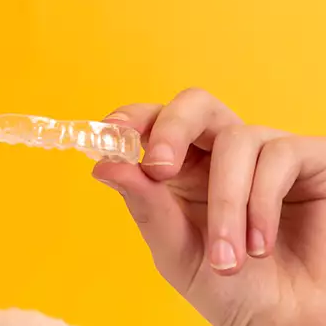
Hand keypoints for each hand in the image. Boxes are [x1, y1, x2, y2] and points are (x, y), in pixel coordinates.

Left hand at [92, 88, 325, 325]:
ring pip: (236, 140)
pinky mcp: (310, 160)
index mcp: (183, 167)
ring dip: (226, 203)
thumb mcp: (176, 249)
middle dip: (172, 129)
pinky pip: (279, 156)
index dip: (133, 117)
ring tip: (228, 259)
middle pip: (195, 104)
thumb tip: (103, 164)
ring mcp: (268, 153)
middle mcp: (223, 152)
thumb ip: (144, 205)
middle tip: (160, 169)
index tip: (110, 132)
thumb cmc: (233, 288)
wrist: (287, 322)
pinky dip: (261, 203)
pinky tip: (260, 245)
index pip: (154, 121)